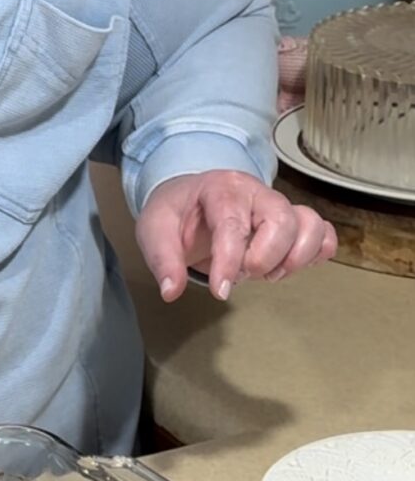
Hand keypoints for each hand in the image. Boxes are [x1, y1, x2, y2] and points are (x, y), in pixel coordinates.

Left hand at [136, 169, 336, 301]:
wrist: (192, 198)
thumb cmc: (178, 213)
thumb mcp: (155, 229)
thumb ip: (162, 258)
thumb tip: (171, 290)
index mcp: (221, 188)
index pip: (233, 224)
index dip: (229, 261)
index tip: (221, 292)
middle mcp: (256, 192)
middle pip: (282, 220)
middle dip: (265, 257)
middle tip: (243, 273)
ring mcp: (279, 205)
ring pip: (310, 224)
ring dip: (294, 258)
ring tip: (267, 273)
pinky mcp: (294, 222)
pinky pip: (323, 233)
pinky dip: (316, 253)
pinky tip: (290, 265)